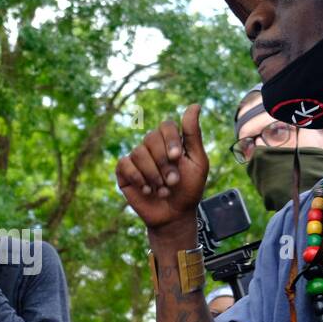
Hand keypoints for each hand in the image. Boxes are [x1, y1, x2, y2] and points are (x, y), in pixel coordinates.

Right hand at [116, 104, 209, 232]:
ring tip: (162, 189)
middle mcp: (152, 147)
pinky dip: (137, 178)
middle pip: (151, 138)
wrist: (174, 216)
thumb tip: (195, 105)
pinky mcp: (124, 172)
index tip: (177, 158)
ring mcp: (137, 158)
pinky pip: (125, 164)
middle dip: (163, 162)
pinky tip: (146, 189)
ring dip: (153, 174)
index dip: (171, 140)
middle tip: (172, 181)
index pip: (166, 126)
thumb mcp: (197, 161)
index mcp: (171, 141)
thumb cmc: (189, 189)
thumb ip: (193, 134)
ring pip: (138, 153)